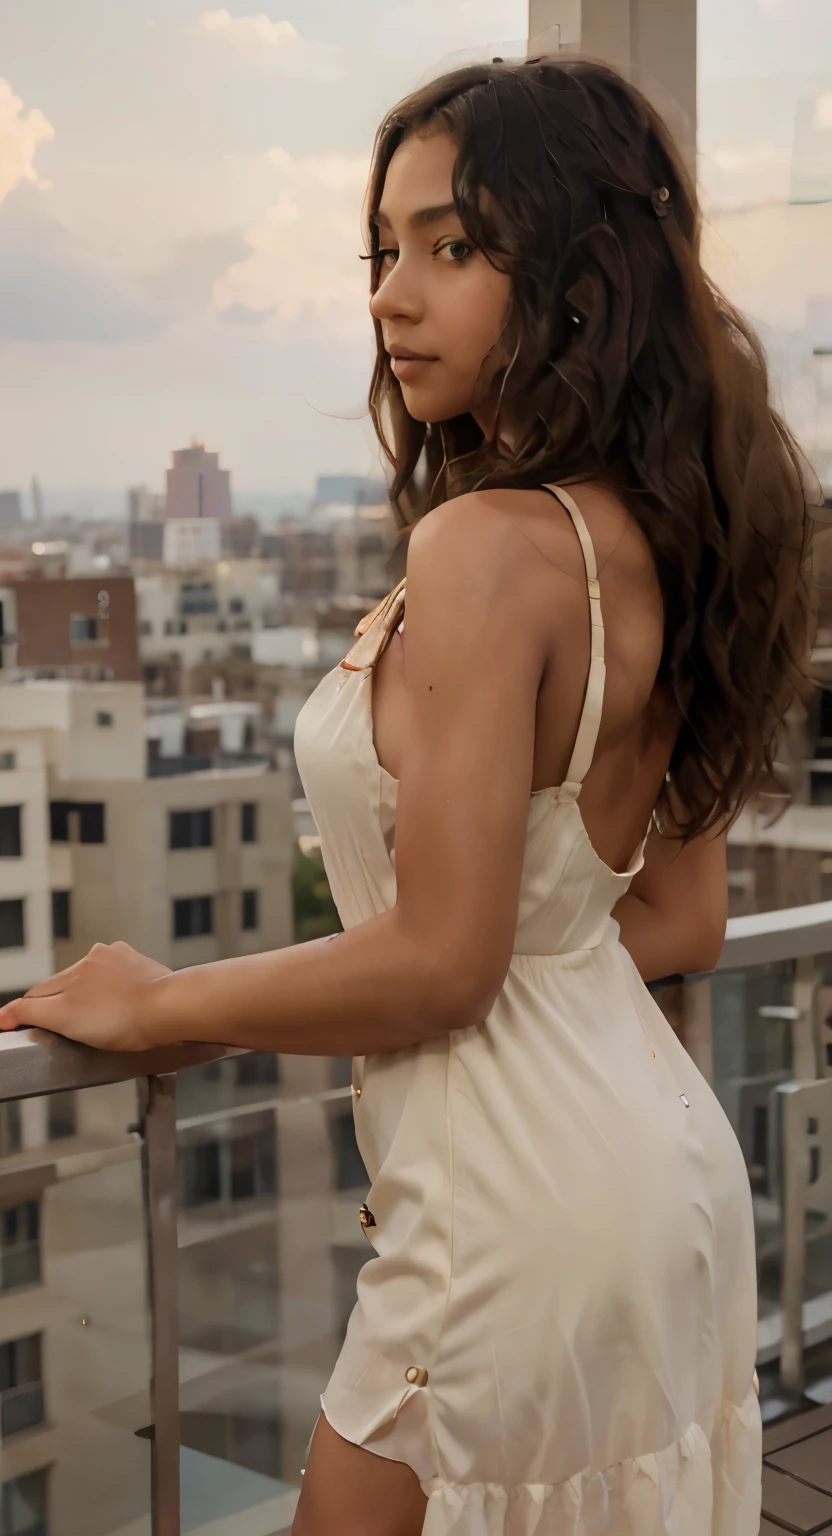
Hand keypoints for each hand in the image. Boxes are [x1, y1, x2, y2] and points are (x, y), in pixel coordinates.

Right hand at [0, 942, 172, 1051]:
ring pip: (95, 982)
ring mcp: (122, 960)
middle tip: (72, 1028)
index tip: (14, 1020)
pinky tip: (124, 1007)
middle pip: (67, 985)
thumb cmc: (123, 1020)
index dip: (28, 1010)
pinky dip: (119, 993)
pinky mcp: (144, 966)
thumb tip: (5, 1014)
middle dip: (64, 1005)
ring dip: (94, 997)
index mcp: (75, 970)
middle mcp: (96, 958)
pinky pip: (122, 981)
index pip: (39, 993)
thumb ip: (32, 1012)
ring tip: (106, 1021)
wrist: (169, 1009)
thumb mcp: (65, 1018)